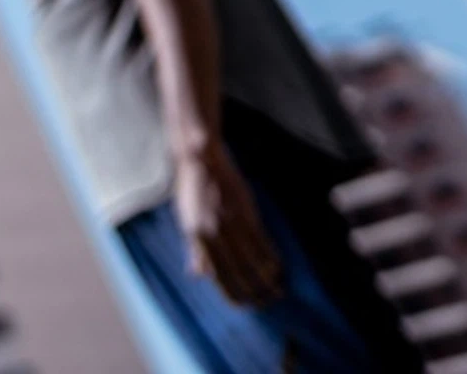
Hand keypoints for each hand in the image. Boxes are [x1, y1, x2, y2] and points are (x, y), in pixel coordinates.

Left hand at [175, 137, 283, 307]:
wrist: (200, 160)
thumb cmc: (192, 191)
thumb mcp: (186, 222)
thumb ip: (195, 251)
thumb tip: (196, 276)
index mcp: (197, 238)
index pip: (218, 277)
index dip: (233, 294)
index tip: (245, 305)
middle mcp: (213, 234)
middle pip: (239, 273)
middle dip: (255, 292)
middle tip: (267, 301)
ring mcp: (231, 224)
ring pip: (254, 261)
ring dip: (268, 279)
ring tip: (277, 290)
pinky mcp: (246, 212)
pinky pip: (263, 243)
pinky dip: (272, 259)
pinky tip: (279, 268)